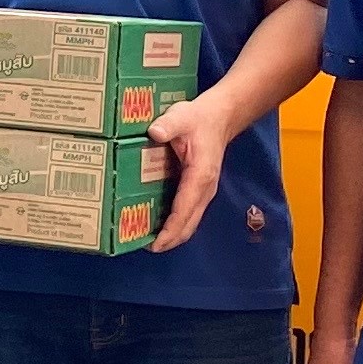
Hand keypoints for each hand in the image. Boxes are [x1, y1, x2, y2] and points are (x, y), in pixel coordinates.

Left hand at [144, 97, 236, 251]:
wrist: (219, 118)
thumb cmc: (199, 119)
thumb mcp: (181, 116)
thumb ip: (168, 125)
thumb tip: (155, 132)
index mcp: (200, 176)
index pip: (184, 210)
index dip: (170, 230)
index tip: (155, 244)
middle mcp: (205, 189)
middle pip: (188, 225)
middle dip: (169, 240)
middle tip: (143, 246)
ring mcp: (204, 192)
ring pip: (190, 222)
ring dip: (172, 235)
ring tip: (146, 240)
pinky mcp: (199, 191)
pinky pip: (188, 214)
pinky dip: (175, 224)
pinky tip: (157, 225)